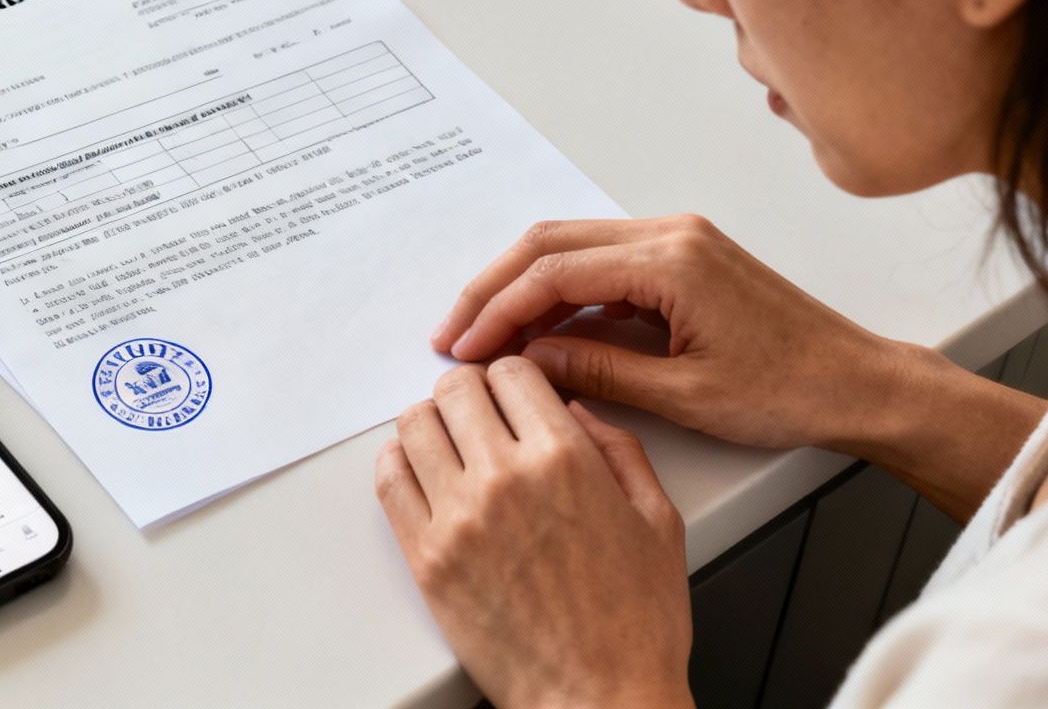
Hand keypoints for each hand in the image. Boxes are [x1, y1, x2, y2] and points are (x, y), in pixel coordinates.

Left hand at [376, 358, 692, 708]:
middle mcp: (505, 477)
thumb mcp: (658, 519)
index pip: (512, 370)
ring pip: (415, 425)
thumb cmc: (635, 624)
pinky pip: (389, 481)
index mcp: (565, 459)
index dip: (514, 376)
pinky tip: (420, 471)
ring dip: (433, 423)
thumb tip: (575, 410)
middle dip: (471, 392)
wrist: (599, 700)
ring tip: (451, 443)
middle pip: (456, 388)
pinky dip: (399, 462)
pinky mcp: (427, 559)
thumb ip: (619, 448)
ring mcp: (458, 518)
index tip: (513, 391)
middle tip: (480, 414)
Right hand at [430, 217, 1045, 519]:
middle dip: (494, 289)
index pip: (554, 271)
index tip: (463, 347)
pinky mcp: (684, 259)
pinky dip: (561, 292)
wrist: (859, 384)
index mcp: (671, 260)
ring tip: (487, 338)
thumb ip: (598, 369)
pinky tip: (540, 331)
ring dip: (523, 288)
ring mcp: (678, 240)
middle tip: (454, 337)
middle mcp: (671, 234)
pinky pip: (603, 263)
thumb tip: (529, 360)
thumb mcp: (684, 395)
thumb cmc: (792, 391)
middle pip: (551, 243)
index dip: (498, 310)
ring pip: (572, 247)